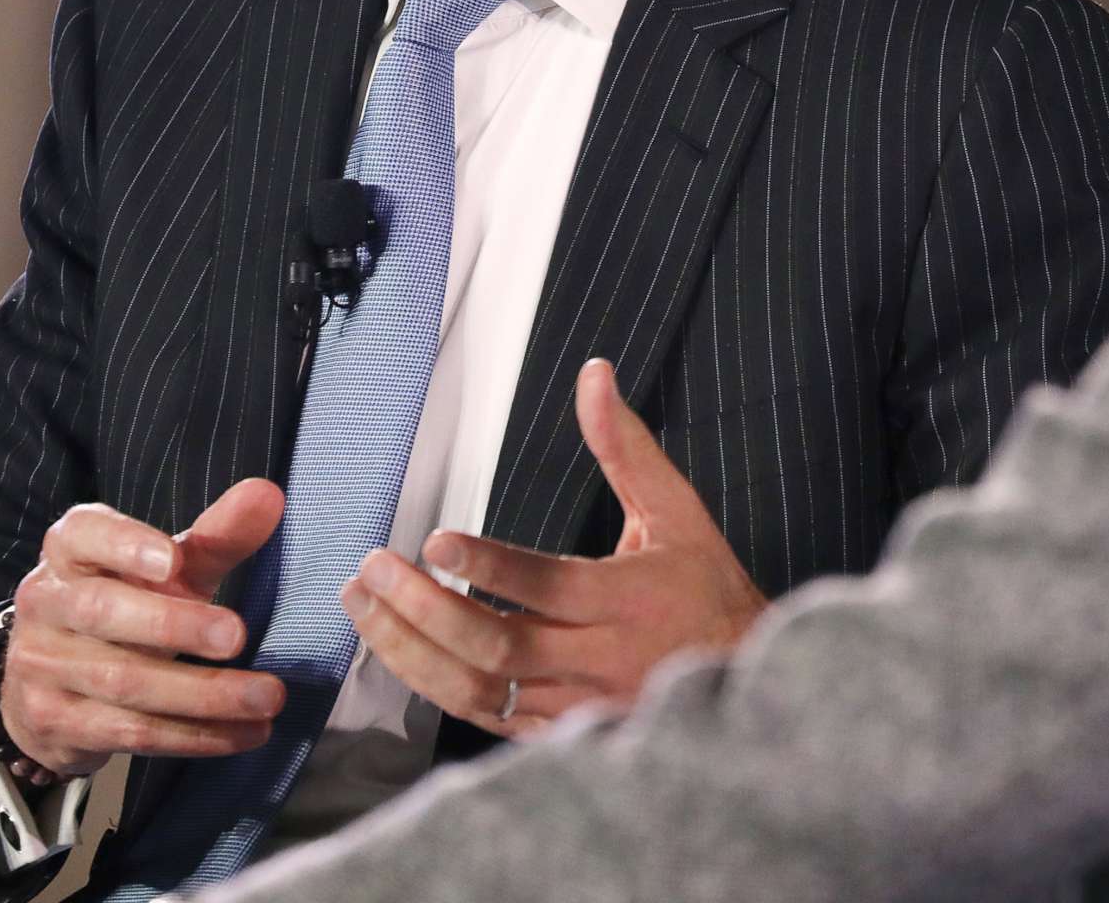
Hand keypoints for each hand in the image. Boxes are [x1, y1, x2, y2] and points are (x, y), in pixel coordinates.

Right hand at [0, 478, 288, 776]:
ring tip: (266, 697)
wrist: (49, 679)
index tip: (173, 560)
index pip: (84, 535)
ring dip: (203, 694)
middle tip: (237, 635)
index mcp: (70, 550)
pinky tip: (245, 732)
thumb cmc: (127, 602)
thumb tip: (269, 495)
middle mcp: (46, 602)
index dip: (126, 544)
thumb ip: (217, 535)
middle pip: (102, 611)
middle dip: (173, 625)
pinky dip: (194, 735)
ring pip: (123, 681)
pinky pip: (130, 731)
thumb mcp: (168, 568)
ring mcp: (42, 666)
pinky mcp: (55, 722)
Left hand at [341, 359, 767, 738]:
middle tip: (371, 571)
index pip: (546, 586)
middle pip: (497, 646)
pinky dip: (435, 686)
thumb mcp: (677, 511)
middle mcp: (599, 659)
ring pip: (479, 690)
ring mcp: (577, 705)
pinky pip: (485, 719)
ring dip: (411, 651)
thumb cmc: (706, 588)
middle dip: (423, 610)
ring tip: (363, 608)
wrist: (745, 677)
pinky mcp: (560, 733)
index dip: (489, 566)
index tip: (435, 540)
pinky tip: (397, 649)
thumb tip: (593, 375)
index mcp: (627, 600)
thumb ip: (626, 446)